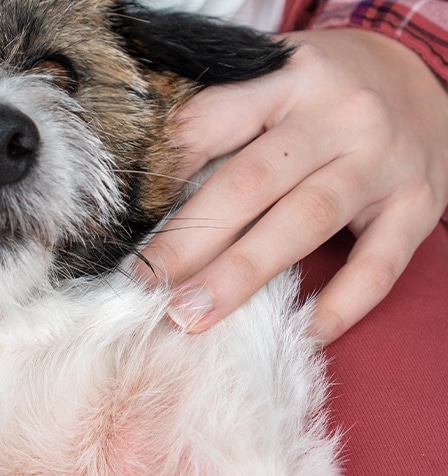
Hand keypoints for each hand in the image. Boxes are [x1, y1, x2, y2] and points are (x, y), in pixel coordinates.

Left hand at [137, 28, 447, 344]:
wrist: (426, 77)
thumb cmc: (326, 89)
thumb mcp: (275, 79)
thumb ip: (223, 120)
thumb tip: (145, 190)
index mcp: (288, 79)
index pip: (211, 124)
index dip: (162, 176)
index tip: (122, 225)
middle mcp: (337, 116)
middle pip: (250, 183)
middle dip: (189, 241)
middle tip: (144, 285)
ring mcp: (382, 162)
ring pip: (304, 222)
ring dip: (242, 275)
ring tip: (192, 314)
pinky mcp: (418, 206)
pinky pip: (378, 265)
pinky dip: (340, 304)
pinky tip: (301, 333)